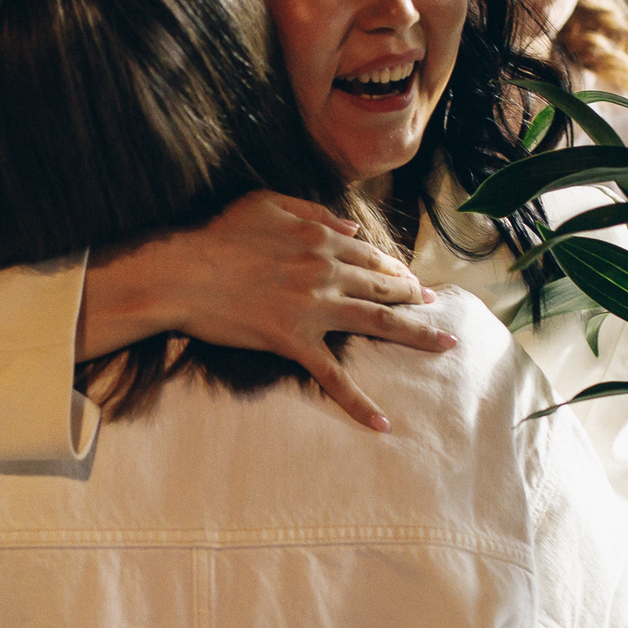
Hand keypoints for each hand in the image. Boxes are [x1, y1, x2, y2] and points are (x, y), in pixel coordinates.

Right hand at [80, 190, 456, 431]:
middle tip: (434, 305)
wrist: (183, 273)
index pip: (370, 254)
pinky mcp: (295, 342)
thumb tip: (351, 225)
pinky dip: (359, 403)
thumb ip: (313, 211)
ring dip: (416, 334)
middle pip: (383, 285)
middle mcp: (326, 272)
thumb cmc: (217, 235)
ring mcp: (314, 309)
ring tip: (443, 343)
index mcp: (320, 238)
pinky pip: (334, 378)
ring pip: (377, 321)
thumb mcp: (266, 203)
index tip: (409, 277)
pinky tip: (383, 423)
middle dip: (414, 295)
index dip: (394, 265)